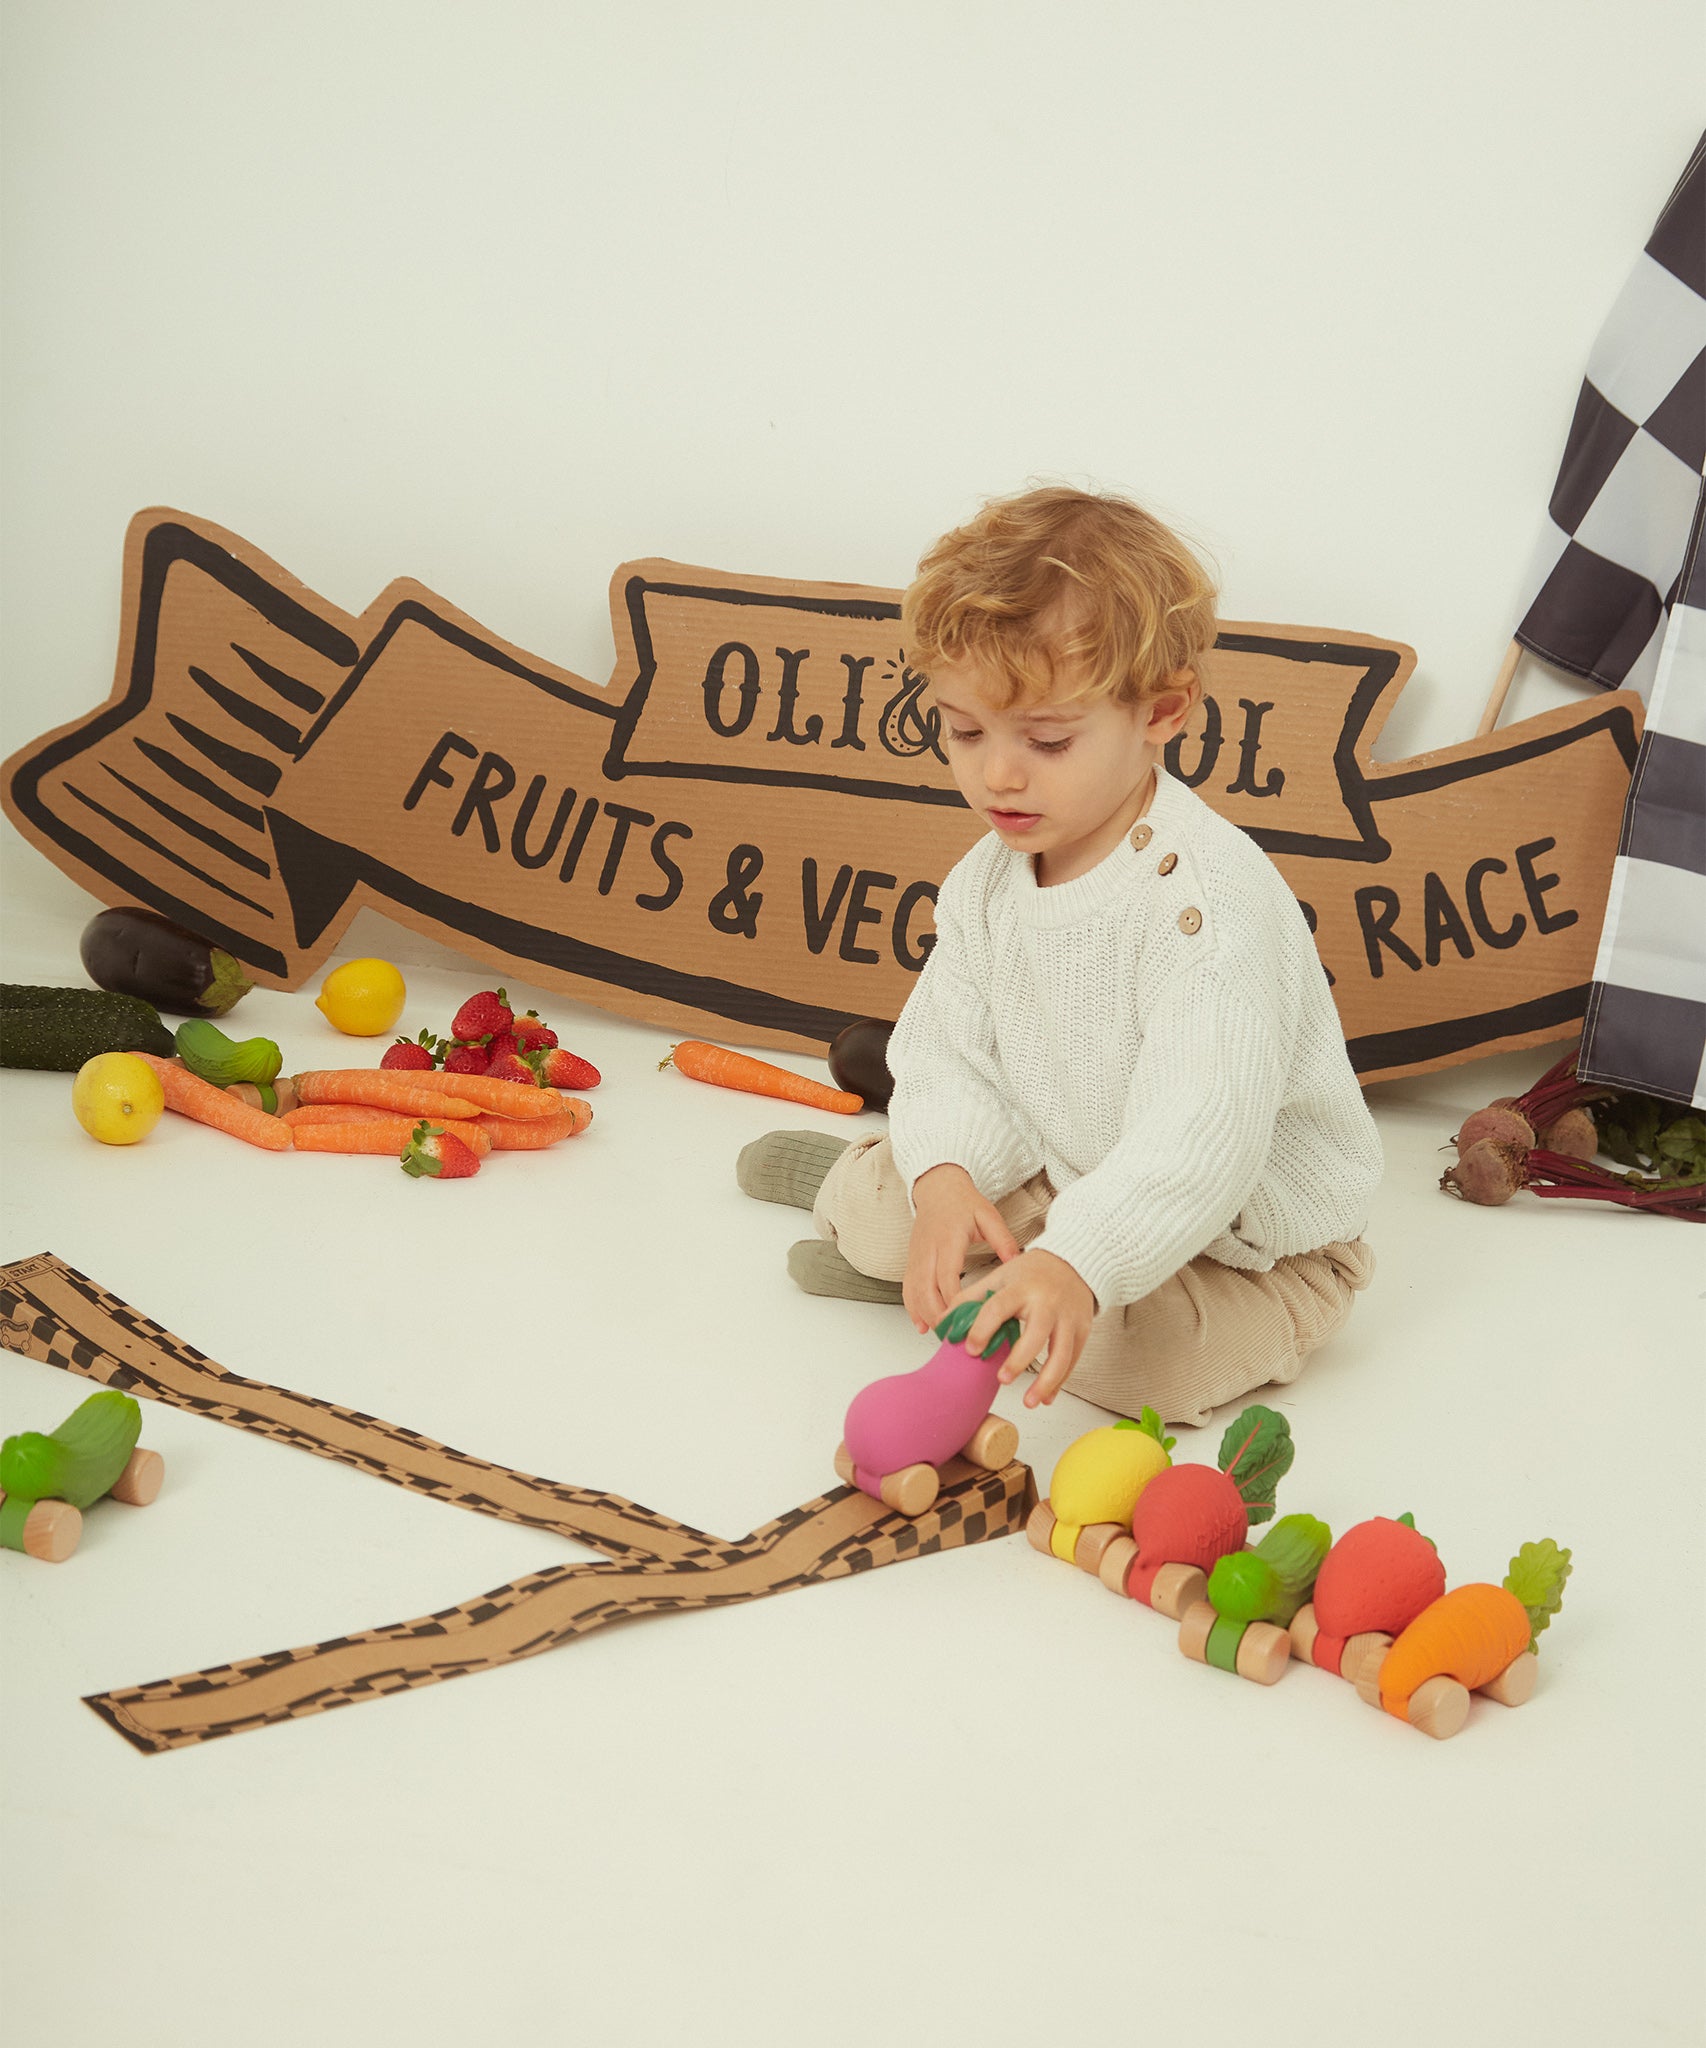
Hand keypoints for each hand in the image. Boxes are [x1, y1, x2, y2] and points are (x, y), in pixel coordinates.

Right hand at [903, 1164, 1020, 1333]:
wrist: (938, 1187)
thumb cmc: (963, 1202)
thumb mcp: (988, 1216)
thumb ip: (1003, 1239)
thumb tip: (1018, 1262)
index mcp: (948, 1240)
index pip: (947, 1277)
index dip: (953, 1301)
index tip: (964, 1320)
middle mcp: (928, 1250)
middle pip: (927, 1290)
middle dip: (938, 1315)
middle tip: (955, 1336)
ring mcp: (917, 1257)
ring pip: (914, 1292)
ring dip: (925, 1315)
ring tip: (941, 1335)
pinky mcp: (911, 1261)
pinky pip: (907, 1288)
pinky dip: (912, 1308)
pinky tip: (921, 1325)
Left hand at [956, 1249, 1094, 1407]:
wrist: (1074, 1262)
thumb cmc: (1032, 1273)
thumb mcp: (1000, 1276)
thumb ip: (972, 1299)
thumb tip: (943, 1323)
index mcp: (1021, 1287)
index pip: (999, 1307)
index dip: (983, 1329)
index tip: (970, 1349)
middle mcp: (1048, 1302)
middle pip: (1037, 1333)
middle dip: (1019, 1359)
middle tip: (1001, 1379)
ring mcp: (1068, 1317)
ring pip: (1061, 1353)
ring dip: (1046, 1381)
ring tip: (1028, 1401)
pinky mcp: (1082, 1330)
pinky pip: (1072, 1360)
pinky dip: (1059, 1381)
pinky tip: (1045, 1397)